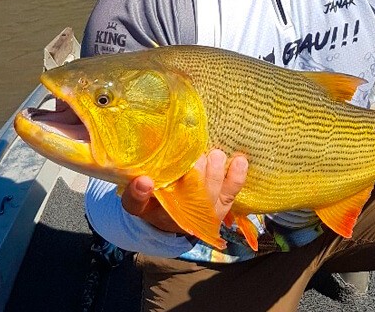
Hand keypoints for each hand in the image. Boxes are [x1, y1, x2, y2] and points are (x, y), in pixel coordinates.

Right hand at [121, 149, 246, 234]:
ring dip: (215, 170)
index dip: (166, 183)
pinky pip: (232, 191)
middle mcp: (189, 215)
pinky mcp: (223, 206)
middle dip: (196, 170)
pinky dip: (237, 176)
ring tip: (213, 155)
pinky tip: (240, 160)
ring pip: (214, 190)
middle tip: (193, 154)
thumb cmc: (153, 205)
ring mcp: (208, 211)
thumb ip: (135, 195)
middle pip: (194, 192)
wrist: (172, 220)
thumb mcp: (136, 204)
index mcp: (164, 214)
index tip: (165, 166)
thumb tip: (143, 181)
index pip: (167, 200)